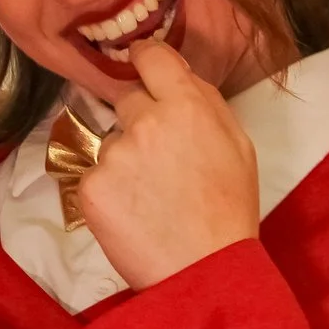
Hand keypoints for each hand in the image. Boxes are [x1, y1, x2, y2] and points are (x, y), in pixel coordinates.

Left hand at [75, 39, 260, 289]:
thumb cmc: (229, 210)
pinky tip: (134, 214)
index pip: (150, 56)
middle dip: (140, 122)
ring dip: (125, 162)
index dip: (145, 61)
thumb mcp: (239, 145)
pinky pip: (96, 176)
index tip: (143, 69)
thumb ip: (207, 102)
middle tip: (162, 162)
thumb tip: (179, 74)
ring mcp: (113, 154)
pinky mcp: (90, 186)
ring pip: (112, 143)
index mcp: (186, 105)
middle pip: (127, 102)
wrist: (203, 272)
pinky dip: (110, 192)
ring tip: (152, 198)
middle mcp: (144, 121)